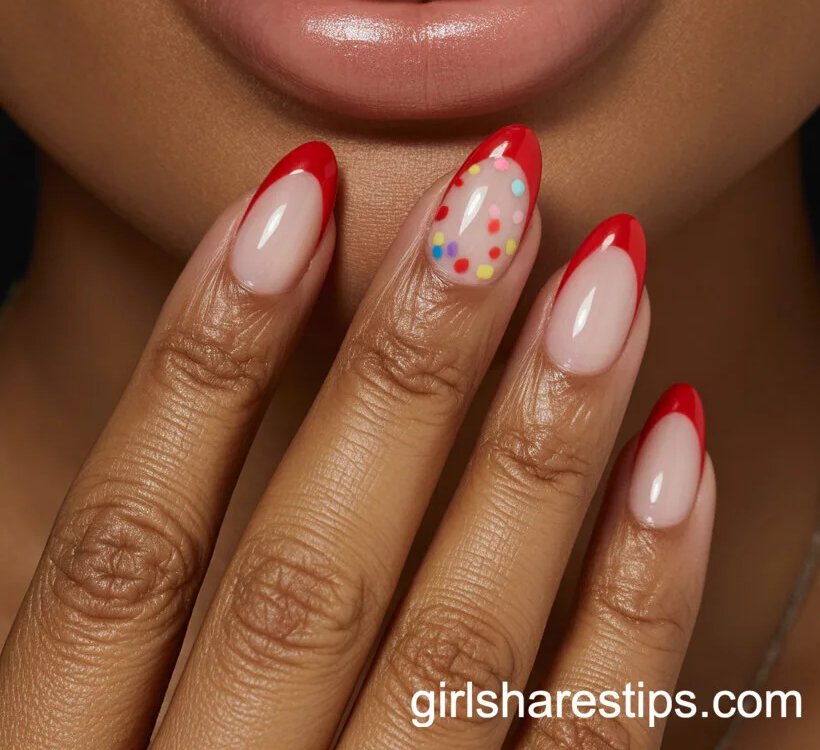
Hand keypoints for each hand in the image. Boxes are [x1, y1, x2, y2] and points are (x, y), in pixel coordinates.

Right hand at [0, 128, 713, 748]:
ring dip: (541, 444)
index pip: (120, 550)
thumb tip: (201, 410)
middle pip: (304, 573)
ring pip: (459, 647)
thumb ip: (126, 652)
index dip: (200, 361)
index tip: (288, 191)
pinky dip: (638, 602)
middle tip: (495, 188)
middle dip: (407, 363)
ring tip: (608, 271)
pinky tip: (678, 449)